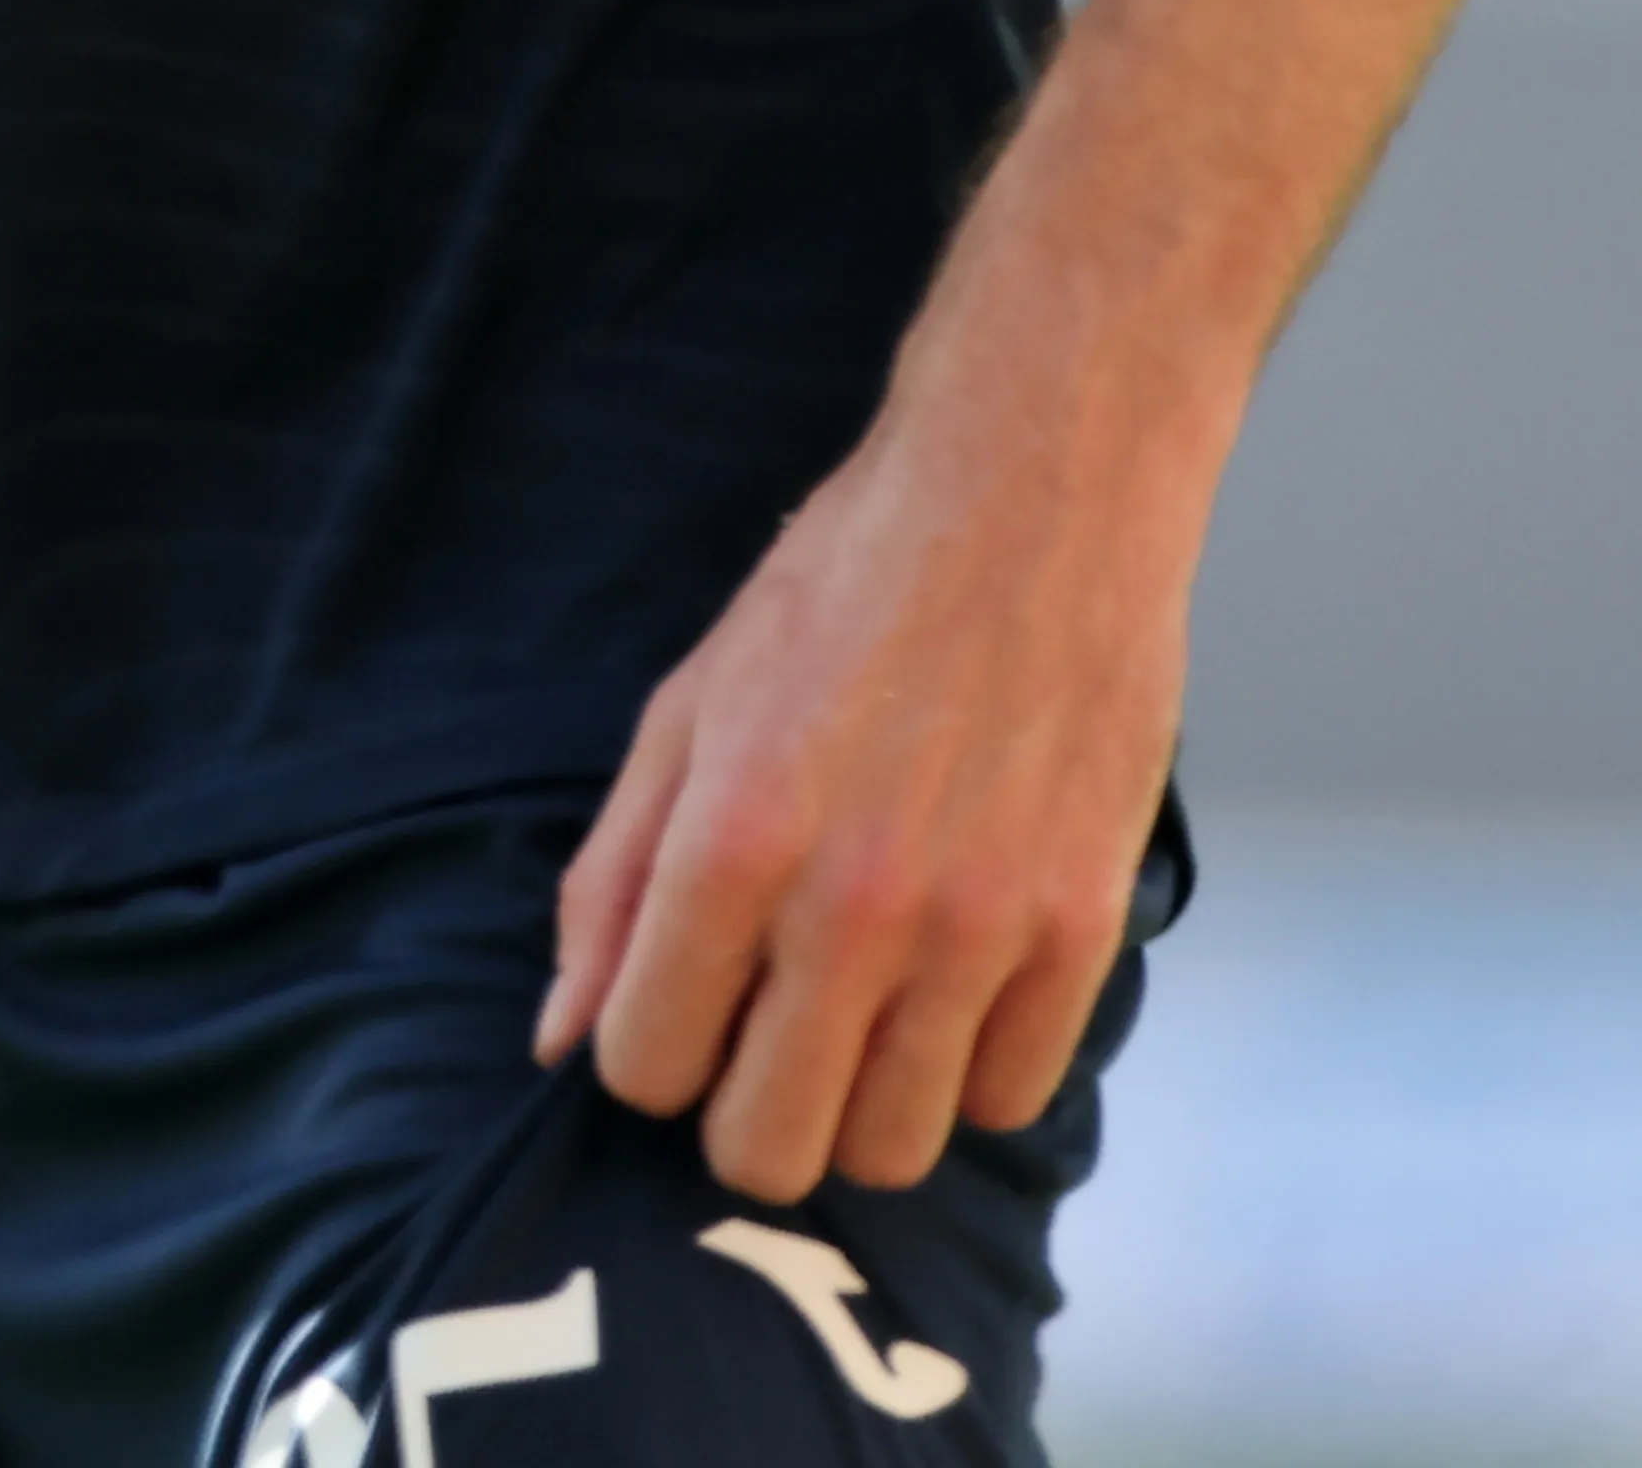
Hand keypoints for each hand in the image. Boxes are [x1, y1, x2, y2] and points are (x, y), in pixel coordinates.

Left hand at [532, 369, 1199, 1202]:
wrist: (1031, 492)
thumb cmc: (844, 584)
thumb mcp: (690, 702)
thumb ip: (614, 877)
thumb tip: (560, 1037)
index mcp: (733, 839)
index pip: (644, 1068)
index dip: (650, 1050)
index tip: (683, 1004)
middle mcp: (852, 906)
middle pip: (766, 1149)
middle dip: (744, 1109)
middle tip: (768, 1031)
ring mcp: (978, 929)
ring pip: (892, 1150)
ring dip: (861, 1101)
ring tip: (864, 1008)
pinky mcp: (1082, 929)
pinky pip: (1008, 1098)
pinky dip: (970, 1065)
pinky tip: (953, 981)